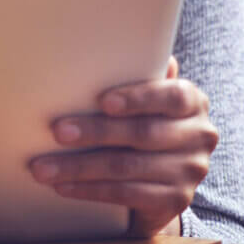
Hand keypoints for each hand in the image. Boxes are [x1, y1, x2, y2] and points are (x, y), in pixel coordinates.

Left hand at [28, 57, 218, 236]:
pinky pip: (126, 194)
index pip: (170, 96)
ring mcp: (191, 171)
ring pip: (127, 167)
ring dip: (80, 167)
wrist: (160, 177)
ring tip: (44, 167)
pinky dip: (90, 190)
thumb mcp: (143, 97)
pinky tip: (63, 186)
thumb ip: (136, 74)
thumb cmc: (141, 120)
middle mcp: (200, 135)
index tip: (102, 102)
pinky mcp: (176, 201)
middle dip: (95, 133)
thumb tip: (109, 43)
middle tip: (57, 131)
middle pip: (142, 134)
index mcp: (192, 101)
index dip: (137, 99)